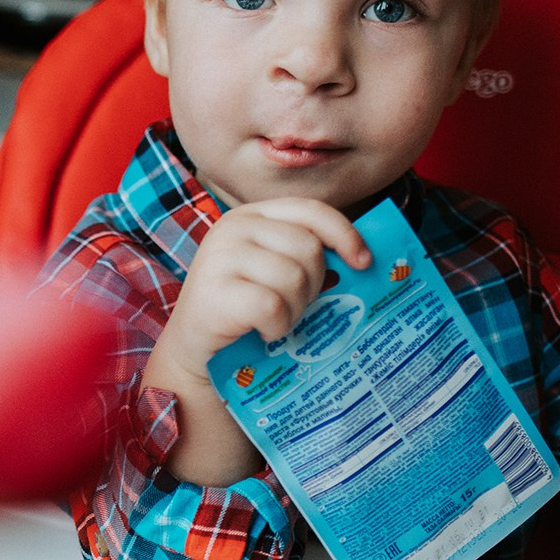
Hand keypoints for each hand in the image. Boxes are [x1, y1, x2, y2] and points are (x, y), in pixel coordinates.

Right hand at [159, 198, 370, 378]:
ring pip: (293, 278)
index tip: (363, 262)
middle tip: (295, 304)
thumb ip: (303, 254)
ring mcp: (220, 258)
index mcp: (252, 215)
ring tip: (278, 319)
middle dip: (313, 283)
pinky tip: (265, 331)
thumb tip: (361, 259)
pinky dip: (277, 326)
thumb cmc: (244, 309)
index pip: (311, 210)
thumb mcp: (272, 268)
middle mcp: (233, 228)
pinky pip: (273, 306)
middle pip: (308, 248)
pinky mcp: (214, 293)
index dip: (344, 233)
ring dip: (295, 309)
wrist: (197, 349)